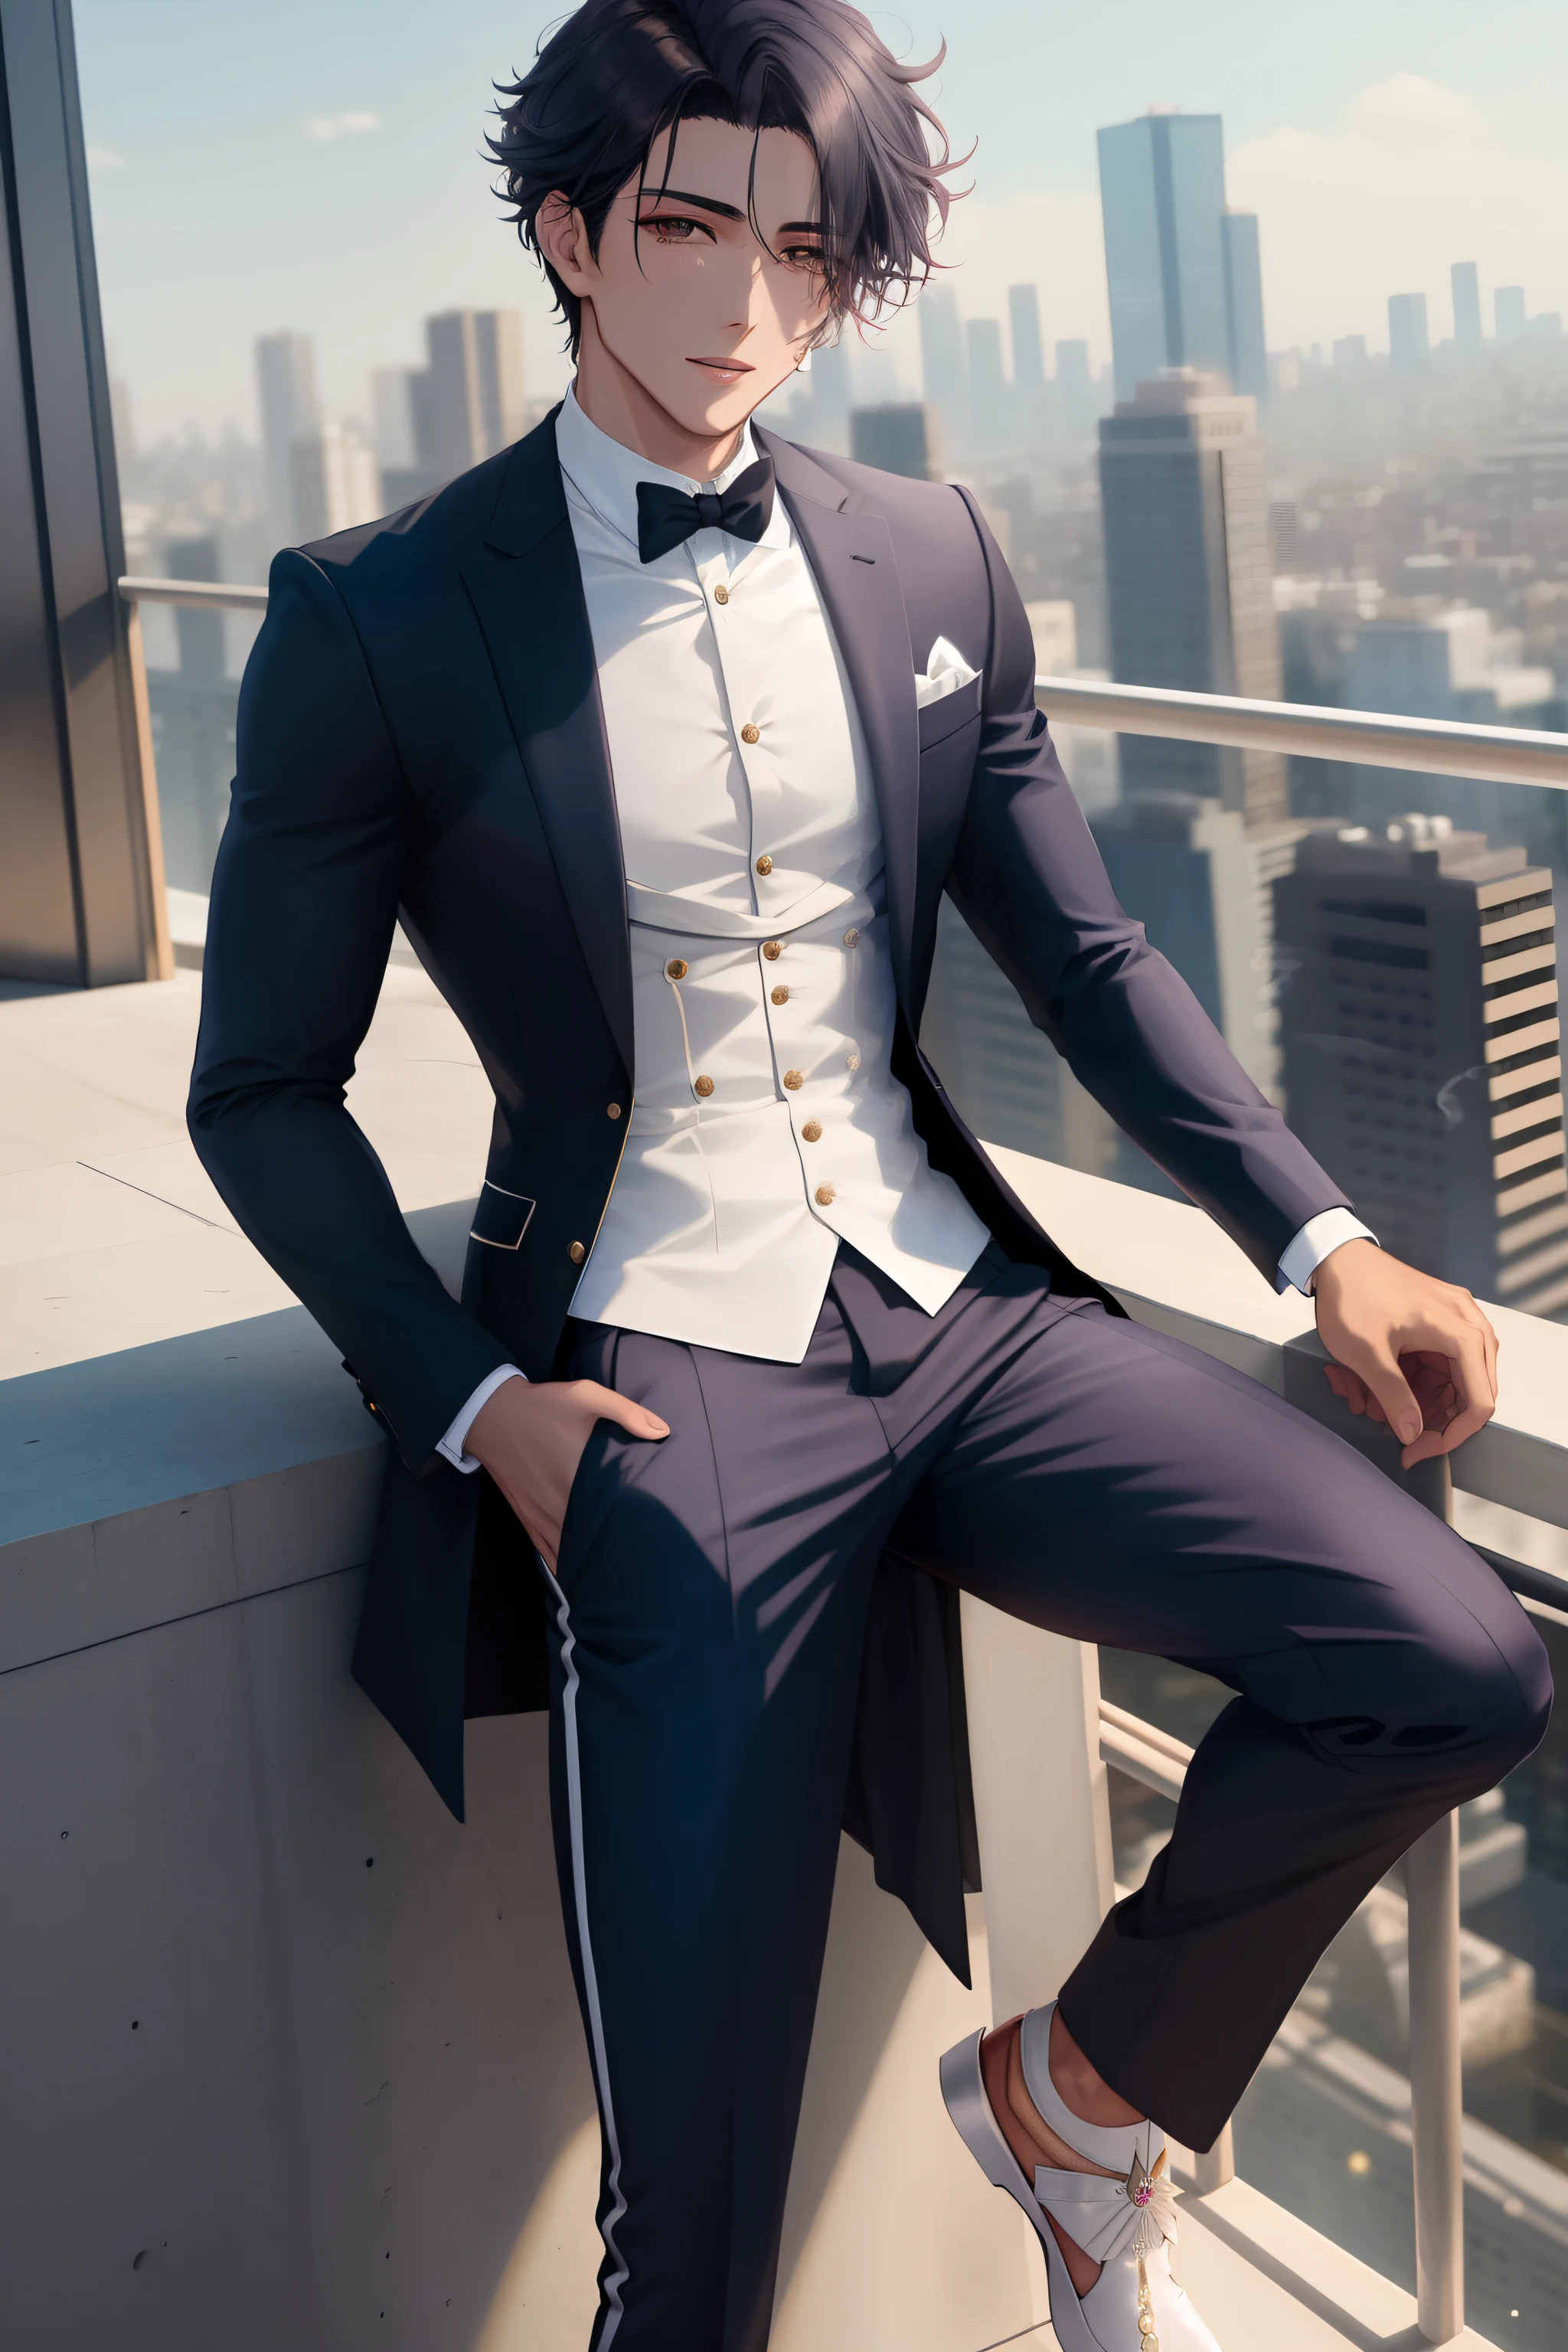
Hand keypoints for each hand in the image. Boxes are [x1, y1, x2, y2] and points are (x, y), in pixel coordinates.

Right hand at [466, 1375, 667, 1570]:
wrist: (492, 1413)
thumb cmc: (543, 1405)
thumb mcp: (587, 1396)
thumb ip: (627, 1412)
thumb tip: (662, 1431)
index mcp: (578, 1475)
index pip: (613, 1512)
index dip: (633, 1525)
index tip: (652, 1531)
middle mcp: (560, 1502)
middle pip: (593, 1538)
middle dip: (615, 1548)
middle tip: (640, 1554)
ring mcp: (541, 1515)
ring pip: (570, 1552)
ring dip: (591, 1559)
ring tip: (615, 1568)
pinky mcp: (527, 1518)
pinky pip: (547, 1553)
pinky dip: (564, 1564)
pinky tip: (580, 1569)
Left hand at [1311, 1239, 1497, 1470]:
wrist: (1336, 1255)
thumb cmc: (1352, 1296)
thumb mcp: (1367, 1354)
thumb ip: (1394, 1397)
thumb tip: (1414, 1435)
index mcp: (1459, 1333)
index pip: (1479, 1401)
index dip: (1452, 1435)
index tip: (1418, 1450)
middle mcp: (1469, 1324)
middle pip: (1471, 1392)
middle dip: (1432, 1419)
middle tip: (1397, 1433)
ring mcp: (1456, 1319)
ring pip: (1454, 1380)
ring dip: (1419, 1401)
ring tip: (1375, 1405)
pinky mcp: (1440, 1319)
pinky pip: (1440, 1362)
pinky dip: (1414, 1381)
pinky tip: (1380, 1389)